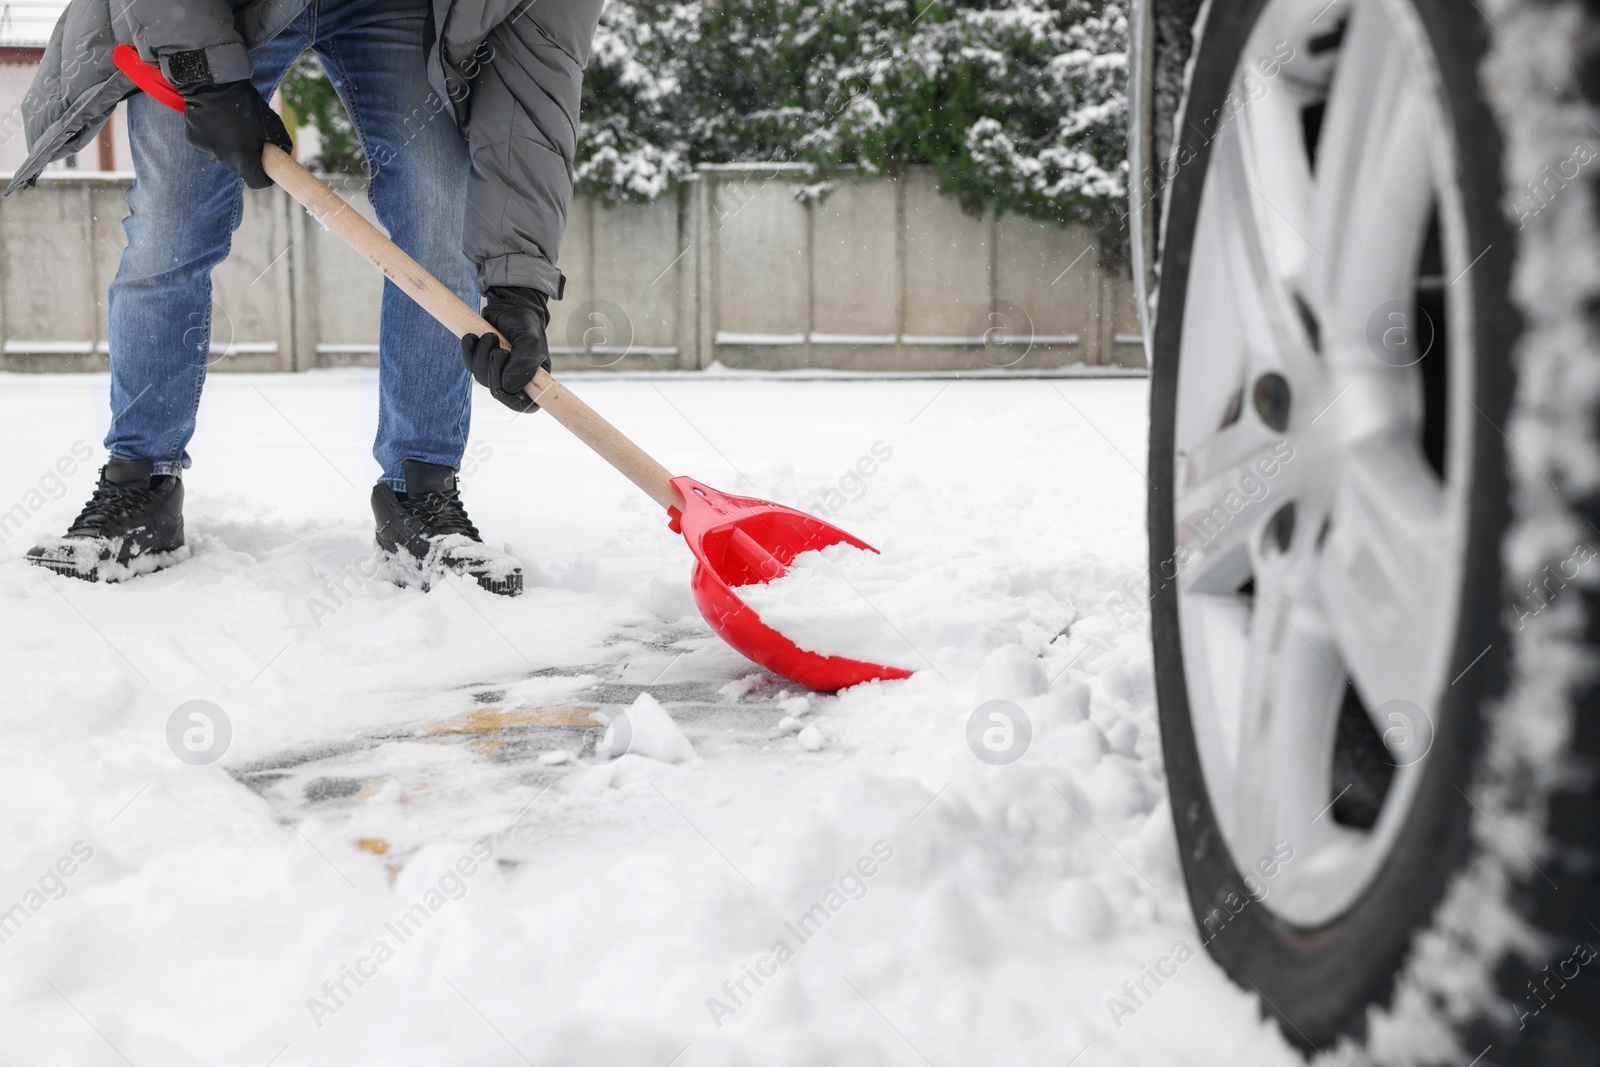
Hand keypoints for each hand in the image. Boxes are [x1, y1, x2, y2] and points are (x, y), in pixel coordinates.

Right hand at [182, 81, 292, 189]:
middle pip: (240, 170)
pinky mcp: (194, 141)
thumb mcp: (273, 124)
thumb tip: (284, 156)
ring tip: (232, 127)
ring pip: (224, 158)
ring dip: (230, 148)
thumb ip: (281, 145)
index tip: (268, 169)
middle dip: (247, 160)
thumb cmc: (247, 104)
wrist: (213, 83)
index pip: (257, 182)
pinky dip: (215, 139)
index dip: (265, 177)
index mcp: (243, 159)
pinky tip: (217, 123)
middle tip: (251, 140)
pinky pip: (210, 146)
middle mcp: (223, 160)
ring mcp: (207, 151)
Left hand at [462, 287, 551, 412]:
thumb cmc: (526, 324)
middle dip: (493, 369)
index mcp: (532, 379)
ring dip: (481, 355)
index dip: (511, 402)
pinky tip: (473, 337)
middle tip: (500, 349)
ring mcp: (495, 370)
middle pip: (496, 390)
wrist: (511, 305)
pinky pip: (468, 364)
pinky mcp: (480, 359)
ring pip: (480, 378)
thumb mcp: (531, 342)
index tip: (502, 389)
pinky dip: (468, 350)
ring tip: (491, 336)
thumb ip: (523, 365)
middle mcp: (514, 379)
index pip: (523, 405)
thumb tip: (506, 387)